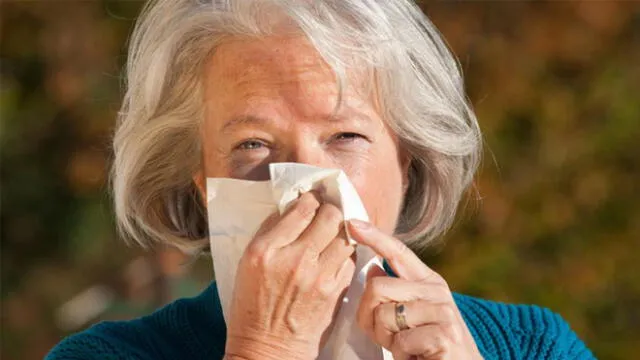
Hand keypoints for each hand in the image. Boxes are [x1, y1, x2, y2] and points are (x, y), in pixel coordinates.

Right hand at [224, 192, 355, 359]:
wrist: (267, 348)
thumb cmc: (253, 305)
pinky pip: (350, 259)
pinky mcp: (335, 291)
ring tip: (333, 233)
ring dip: (341, 231)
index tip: (312, 200)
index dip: (311, 199)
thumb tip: (293, 207)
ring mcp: (317, 276)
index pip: (301, 208)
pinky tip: (335, 256)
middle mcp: (293, 259)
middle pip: (330, 216)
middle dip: (330, 210)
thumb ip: (270, 232)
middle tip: (326, 213)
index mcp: (266, 250)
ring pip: (345, 236)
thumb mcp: (247, 263)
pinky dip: (344, 253)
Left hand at [348, 220, 482, 359]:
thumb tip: (373, 269)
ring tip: (407, 348)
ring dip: (387, 340)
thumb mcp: (407, 318)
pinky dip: (401, 354)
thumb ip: (391, 294)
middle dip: (370, 318)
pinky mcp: (445, 335)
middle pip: (377, 287)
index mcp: (427, 281)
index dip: (374, 236)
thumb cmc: (427, 349)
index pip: (398, 252)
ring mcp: (443, 311)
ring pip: (385, 316)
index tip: (352, 224)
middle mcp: (437, 290)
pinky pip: (400, 340)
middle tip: (389, 337)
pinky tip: (418, 357)